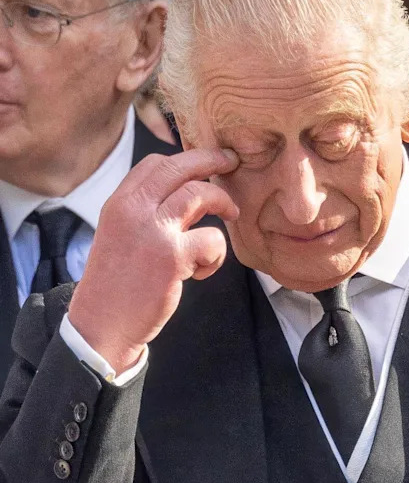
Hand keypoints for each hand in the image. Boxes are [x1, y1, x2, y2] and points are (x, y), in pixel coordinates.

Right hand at [68, 148, 239, 370]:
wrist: (102, 323)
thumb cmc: (118, 281)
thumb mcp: (121, 234)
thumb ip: (147, 210)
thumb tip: (188, 189)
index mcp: (119, 204)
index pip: (155, 163)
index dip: (186, 158)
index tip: (206, 163)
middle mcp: (133, 211)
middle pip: (180, 168)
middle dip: (212, 159)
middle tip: (232, 162)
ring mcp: (154, 232)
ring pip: (202, 195)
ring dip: (224, 203)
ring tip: (230, 216)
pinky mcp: (173, 258)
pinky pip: (214, 240)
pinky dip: (217, 255)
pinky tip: (202, 271)